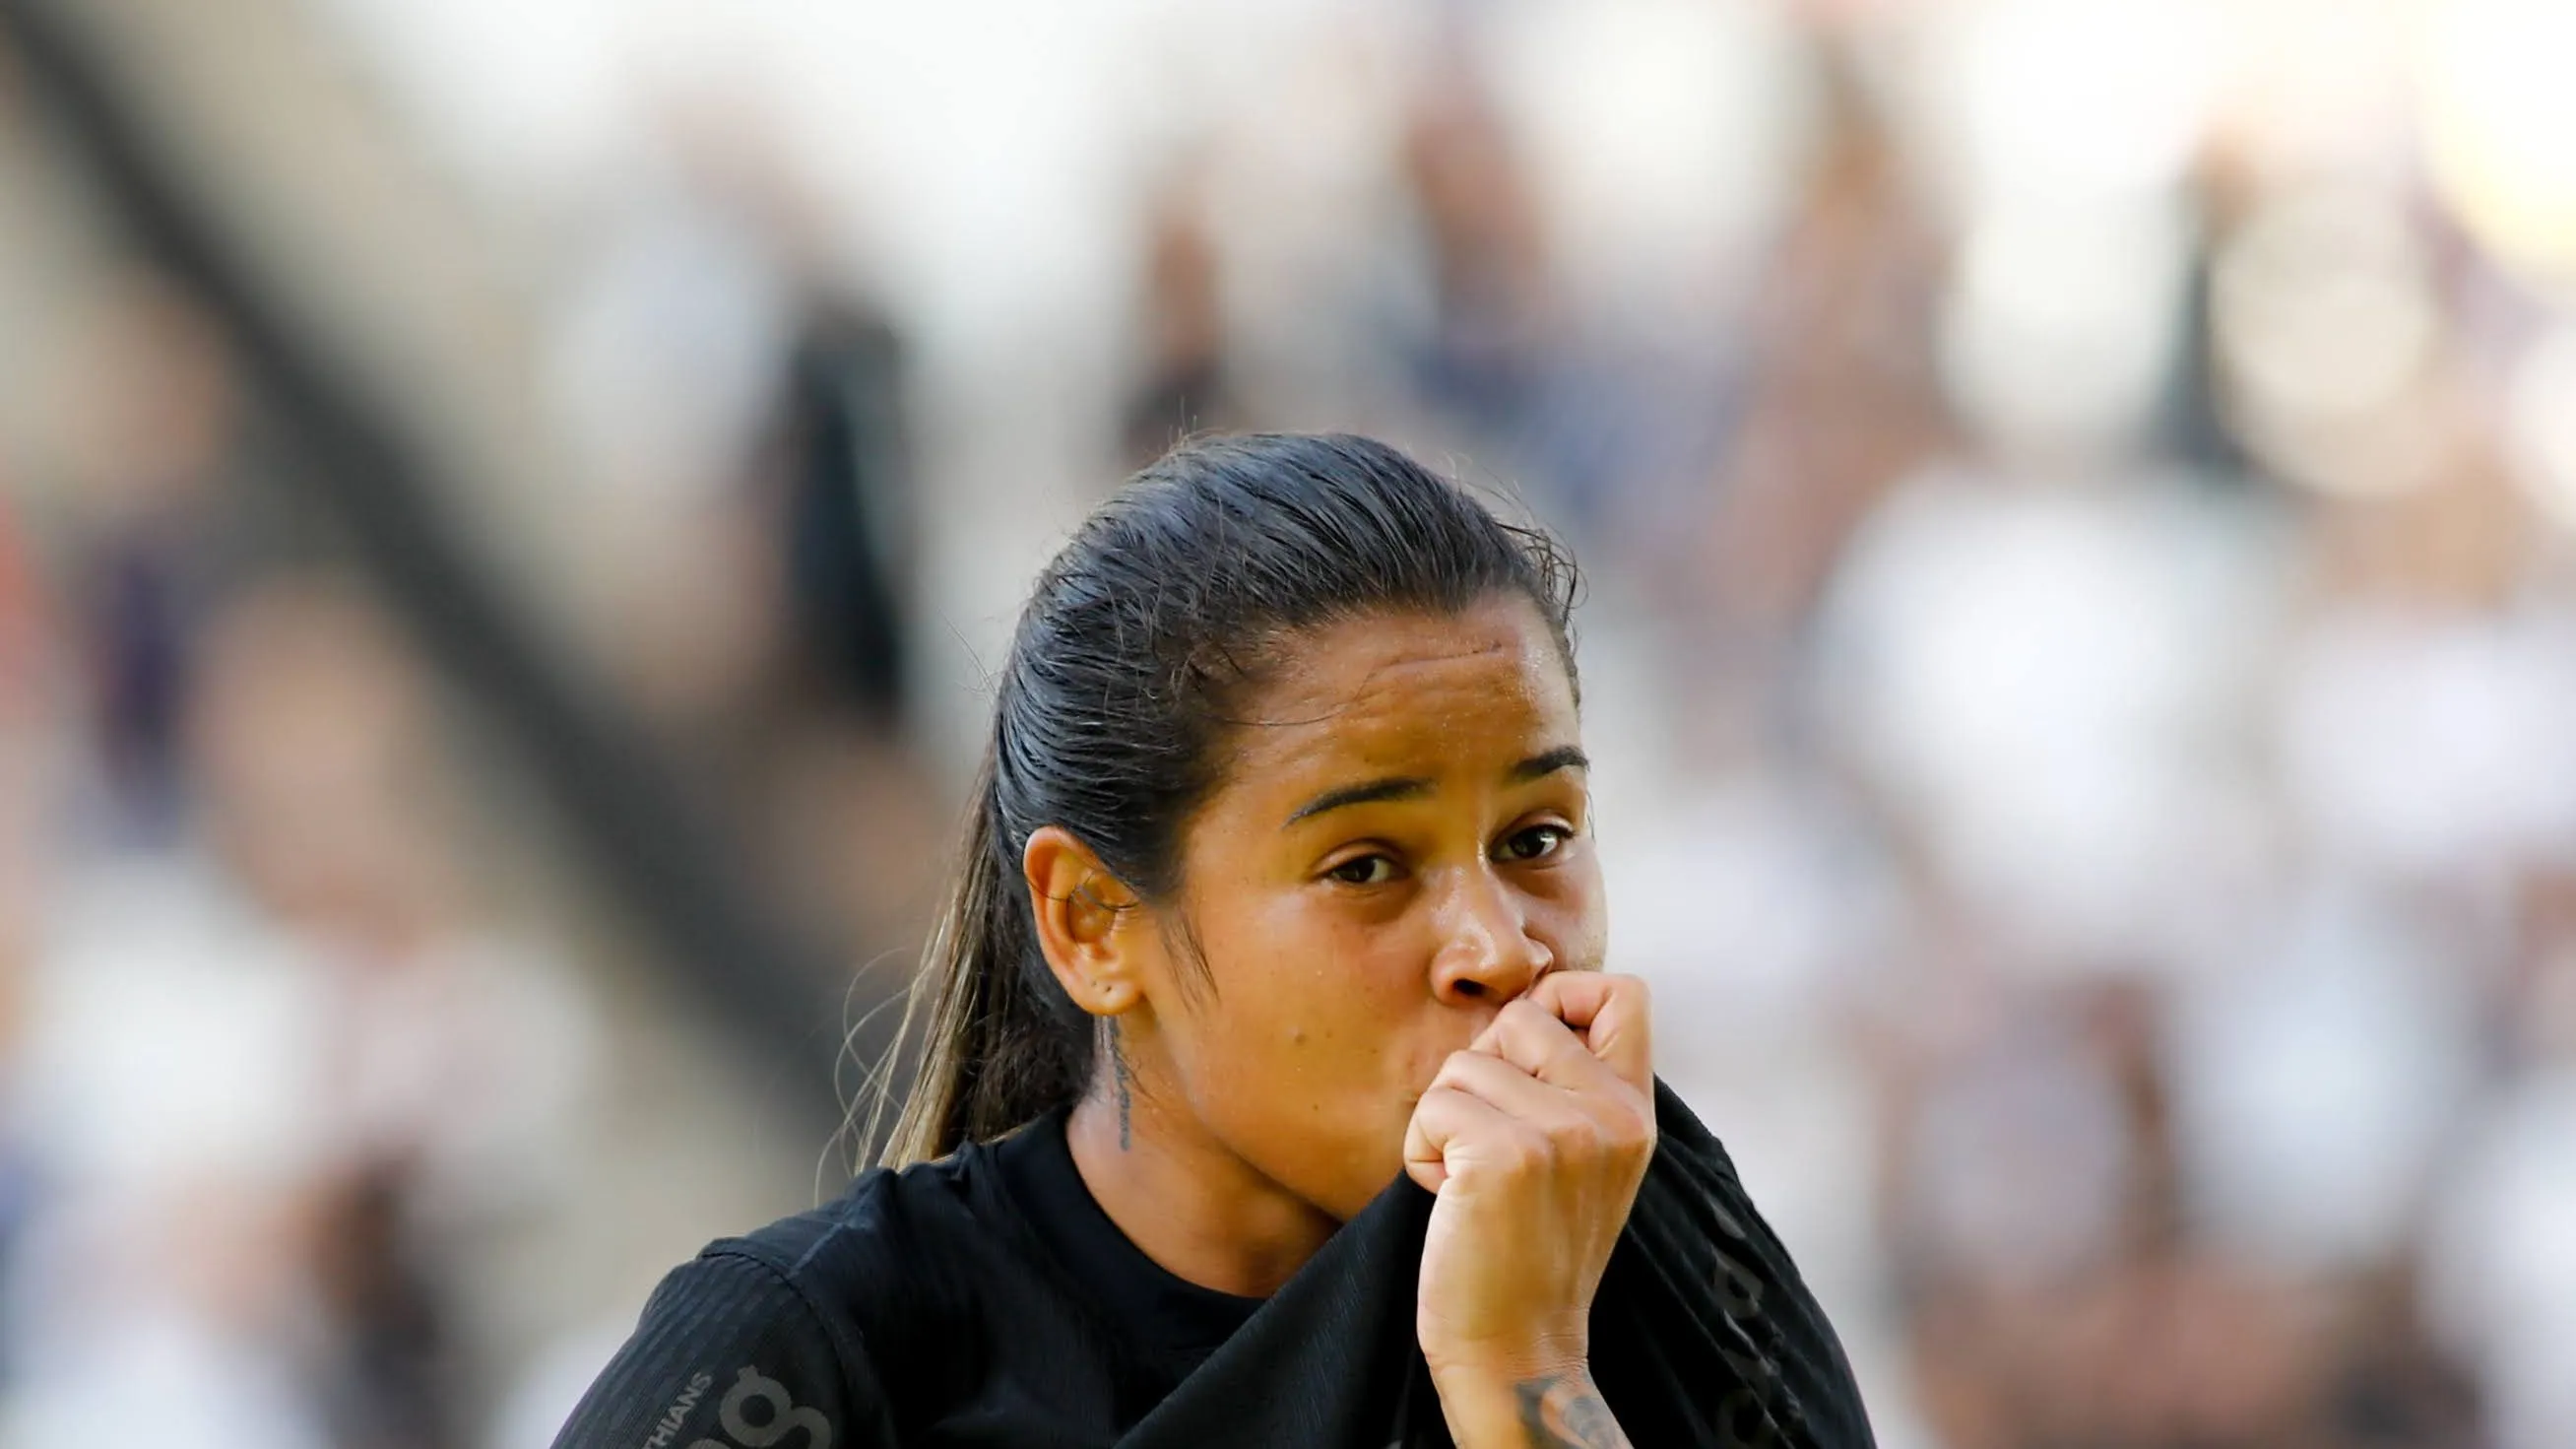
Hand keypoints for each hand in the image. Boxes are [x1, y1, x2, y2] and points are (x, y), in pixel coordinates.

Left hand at [1403, 972, 1653, 1440]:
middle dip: (1482, 1071)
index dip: (1564, 995)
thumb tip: (1518, 1009)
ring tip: (1471, 1184)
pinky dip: (1421, 1152)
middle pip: (1520, 1016)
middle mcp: (1612, 1115)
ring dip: (1444, 1120)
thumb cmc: (1528, 1251)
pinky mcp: (1506, 1155)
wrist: (1517, 1349)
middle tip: (1490, 1145)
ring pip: (1463, 1065)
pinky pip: (1432, 1108)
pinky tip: (1449, 1201)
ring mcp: (1564, 1132)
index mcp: (1635, 1113)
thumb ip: (1571, 1087)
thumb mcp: (1583, 1161)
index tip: (1528, 1052)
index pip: (1624, 992)